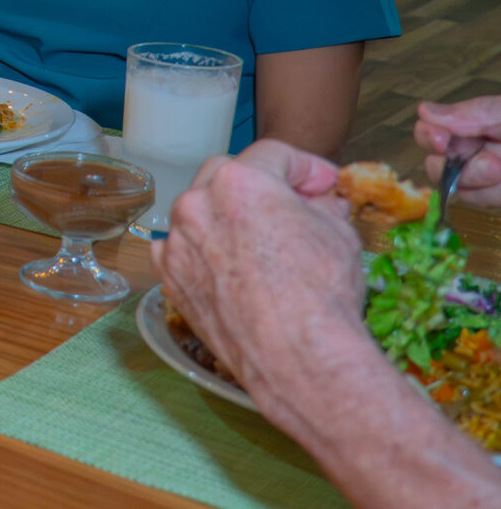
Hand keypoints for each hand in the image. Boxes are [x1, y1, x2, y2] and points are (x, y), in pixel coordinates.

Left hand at [153, 143, 373, 415]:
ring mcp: (178, 241)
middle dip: (261, 183)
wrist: (295, 354)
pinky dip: (202, 247)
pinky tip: (228, 263)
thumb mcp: (338, 233)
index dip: (306, 166)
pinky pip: (182, 248)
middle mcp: (197, 204)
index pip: (275, 154)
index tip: (324, 184)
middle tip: (293, 204)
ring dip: (227, 214)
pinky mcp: (170, 276)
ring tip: (261, 237)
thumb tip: (318, 202)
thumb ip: (320, 206)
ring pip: (200, 210)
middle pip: (227, 174)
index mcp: (239, 182)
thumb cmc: (321, 292)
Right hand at [418, 97, 500, 208]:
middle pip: (435, 164)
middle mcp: (473, 151)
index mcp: (474, 125)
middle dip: (456, 166)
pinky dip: (492, 193)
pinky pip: (476, 199)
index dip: (429, 135)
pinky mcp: (493, 195)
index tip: (441, 140)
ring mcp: (483, 177)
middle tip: (492, 163)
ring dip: (479, 180)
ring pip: (454, 186)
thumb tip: (424, 110)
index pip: (431, 130)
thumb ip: (473, 112)